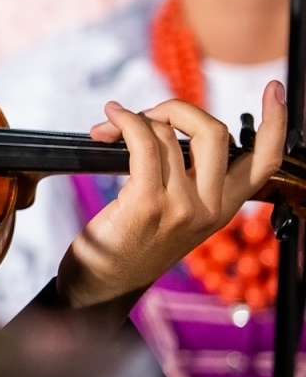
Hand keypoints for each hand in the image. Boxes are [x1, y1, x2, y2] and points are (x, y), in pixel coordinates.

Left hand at [58, 82, 285, 312]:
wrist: (102, 286)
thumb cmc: (130, 245)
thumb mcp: (174, 214)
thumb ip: (184, 177)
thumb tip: (160, 124)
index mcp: (224, 208)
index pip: (265, 162)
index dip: (275, 123)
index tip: (273, 90)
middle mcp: (211, 208)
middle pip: (214, 131)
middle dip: (175, 108)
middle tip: (143, 115)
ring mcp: (182, 206)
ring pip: (166, 134)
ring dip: (133, 119)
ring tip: (110, 128)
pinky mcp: (148, 203)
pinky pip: (142, 142)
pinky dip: (125, 122)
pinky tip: (110, 119)